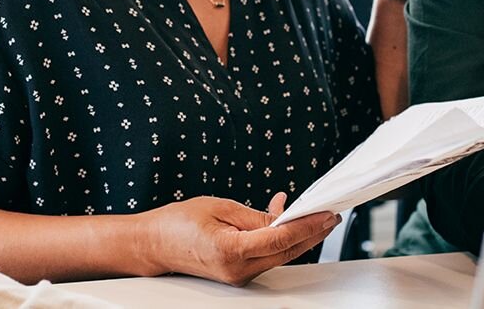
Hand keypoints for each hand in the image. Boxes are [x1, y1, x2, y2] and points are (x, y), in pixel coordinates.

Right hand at [138, 192, 338, 285]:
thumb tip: (284, 217)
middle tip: (330, 215)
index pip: (280, 239)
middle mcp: (238, 270)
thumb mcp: (219, 207)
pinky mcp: (238, 275)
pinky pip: (267, 257)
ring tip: (312, 215)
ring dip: (298, 236)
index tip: (325, 214)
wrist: (153, 244)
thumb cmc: (177, 223)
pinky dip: (280, 240)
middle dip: (311, 233)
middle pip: (286, 252)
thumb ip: (255, 216)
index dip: (307, 225)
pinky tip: (283, 222)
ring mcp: (238, 276)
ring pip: (279, 256)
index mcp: (231, 251)